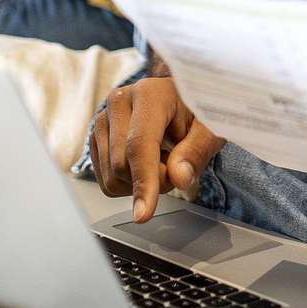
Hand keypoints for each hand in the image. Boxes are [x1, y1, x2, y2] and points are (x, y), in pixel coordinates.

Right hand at [88, 77, 225, 222]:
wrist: (180, 98)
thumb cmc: (197, 110)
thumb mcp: (211, 128)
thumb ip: (197, 151)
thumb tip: (179, 177)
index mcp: (149, 93)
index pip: (139, 145)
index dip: (143, 182)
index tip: (144, 214)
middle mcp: (119, 102)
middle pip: (122, 165)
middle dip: (154, 180)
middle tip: (178, 164)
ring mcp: (102, 119)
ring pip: (112, 177)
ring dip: (141, 181)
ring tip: (163, 157)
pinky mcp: (96, 137)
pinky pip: (106, 179)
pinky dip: (129, 181)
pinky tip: (146, 161)